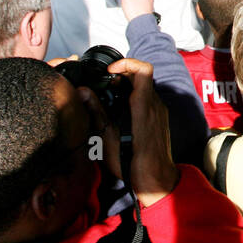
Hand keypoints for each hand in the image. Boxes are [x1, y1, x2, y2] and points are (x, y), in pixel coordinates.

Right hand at [105, 57, 176, 205]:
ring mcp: (159, 112)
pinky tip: (120, 112)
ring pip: (145, 89)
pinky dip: (134, 99)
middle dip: (123, 76)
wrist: (155, 179)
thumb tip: (83, 92)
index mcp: (144, 106)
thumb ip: (96, 111)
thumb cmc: (132, 162)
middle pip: (142, 77)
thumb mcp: (107, 137)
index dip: (127, 63)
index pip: (143, 69)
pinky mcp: (159, 120)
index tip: (111, 72)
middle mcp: (155, 105)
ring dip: (128, 88)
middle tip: (106, 85)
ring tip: (110, 98)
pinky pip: (148, 101)